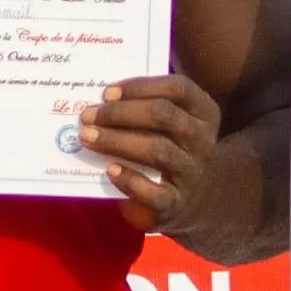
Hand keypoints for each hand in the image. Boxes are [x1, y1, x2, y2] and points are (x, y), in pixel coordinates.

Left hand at [79, 74, 221, 234]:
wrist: (190, 200)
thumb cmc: (168, 148)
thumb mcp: (167, 125)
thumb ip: (142, 107)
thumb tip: (99, 101)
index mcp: (203, 113)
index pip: (178, 88)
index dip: (141, 87)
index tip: (107, 93)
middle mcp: (203, 141)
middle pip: (164, 116)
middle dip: (120, 113)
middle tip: (87, 115)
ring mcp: (193, 173)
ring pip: (158, 150)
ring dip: (117, 141)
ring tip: (86, 137)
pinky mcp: (177, 203)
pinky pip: (156, 193)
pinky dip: (130, 180)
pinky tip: (110, 170)